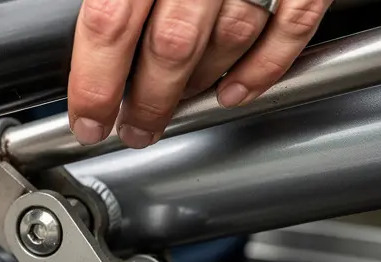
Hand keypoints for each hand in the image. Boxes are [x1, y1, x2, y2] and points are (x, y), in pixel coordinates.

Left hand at [67, 0, 333, 148]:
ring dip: (199, 85)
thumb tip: (88, 47)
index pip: (109, 25)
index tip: (88, 121)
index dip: (94, 83)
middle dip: (148, 102)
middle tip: (134, 130)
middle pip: (170, 45)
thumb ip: (112, 0)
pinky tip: (236, 92)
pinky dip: (267, 65)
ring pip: (228, 36)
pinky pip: (292, 22)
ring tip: (177, 106)